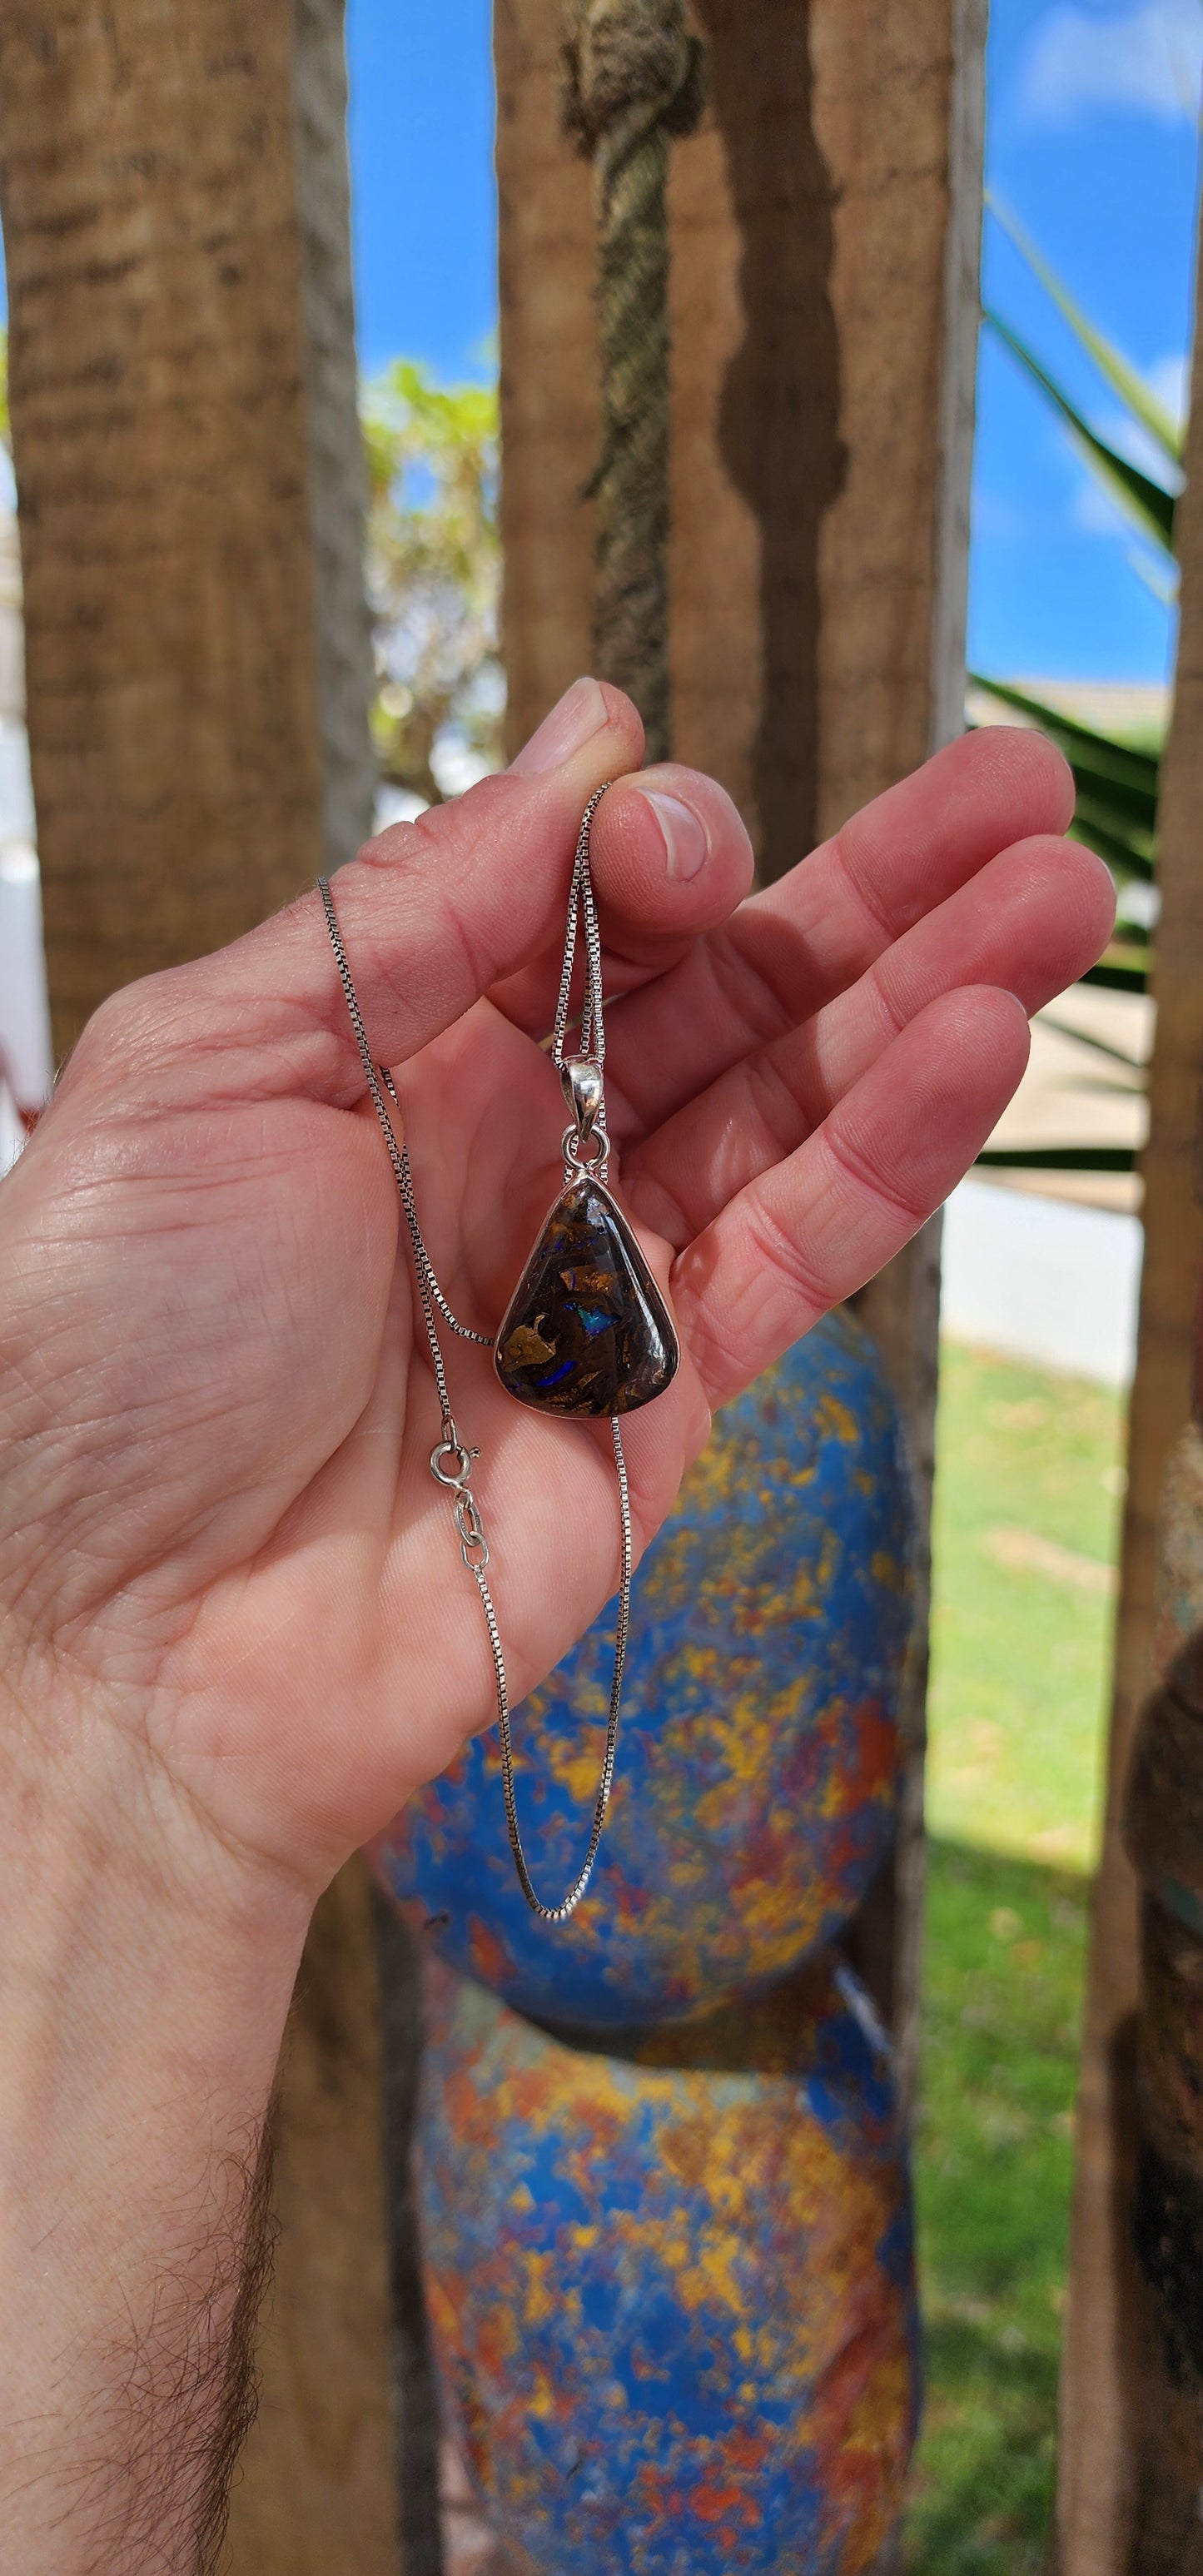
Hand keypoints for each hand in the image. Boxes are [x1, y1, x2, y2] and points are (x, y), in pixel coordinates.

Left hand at [0, 679, 1112, 1897]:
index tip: (686, 836)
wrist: (119, 1643)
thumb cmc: (100, 1356)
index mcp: (390, 1051)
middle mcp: (512, 1145)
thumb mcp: (210, 1063)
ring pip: (798, 1105)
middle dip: (873, 888)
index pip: (581, 906)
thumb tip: (585, 734)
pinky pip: (804, 1246)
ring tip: (1061, 889)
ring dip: (932, 997)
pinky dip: (898, 1145)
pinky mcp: (668, 1395)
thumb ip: (411, 906)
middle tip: (1017, 789)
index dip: (655, 847)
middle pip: (726, 989)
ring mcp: (599, 1272)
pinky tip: (985, 1040)